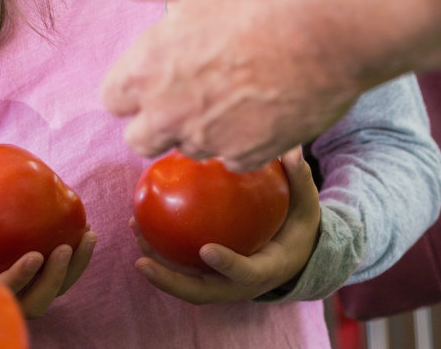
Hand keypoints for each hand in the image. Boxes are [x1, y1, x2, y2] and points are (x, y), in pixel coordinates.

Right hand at [0, 177, 95, 318]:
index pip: (3, 292)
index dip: (20, 279)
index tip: (35, 256)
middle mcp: (5, 298)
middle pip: (36, 301)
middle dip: (55, 279)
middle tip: (64, 248)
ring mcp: (24, 292)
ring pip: (54, 291)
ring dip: (74, 269)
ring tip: (87, 236)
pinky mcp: (38, 280)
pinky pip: (61, 276)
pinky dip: (77, 258)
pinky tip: (86, 231)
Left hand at [102, 0, 359, 167]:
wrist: (328, 25)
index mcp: (149, 68)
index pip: (112, 98)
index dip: (130, 81)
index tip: (152, 64)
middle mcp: (173, 113)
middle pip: (140, 138)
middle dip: (152, 118)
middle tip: (181, 86)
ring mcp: (215, 139)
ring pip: (188, 149)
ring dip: (196, 128)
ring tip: (223, 91)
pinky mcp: (256, 153)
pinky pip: (232, 158)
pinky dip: (237, 140)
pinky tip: (253, 108)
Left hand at [131, 147, 319, 302]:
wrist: (296, 255)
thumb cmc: (298, 225)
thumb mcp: (306, 205)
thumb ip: (299, 179)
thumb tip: (290, 149)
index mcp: (267, 270)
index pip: (246, 273)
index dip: (227, 265)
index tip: (206, 249)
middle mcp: (239, 284)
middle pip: (202, 292)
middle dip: (171, 281)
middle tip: (142, 261)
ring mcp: (222, 282)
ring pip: (184, 281)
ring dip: (156, 263)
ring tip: (134, 228)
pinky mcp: (208, 273)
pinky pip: (180, 264)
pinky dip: (159, 247)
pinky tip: (140, 217)